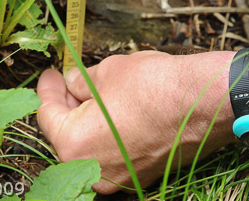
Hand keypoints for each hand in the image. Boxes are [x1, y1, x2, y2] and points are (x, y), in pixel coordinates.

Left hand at [37, 50, 235, 194]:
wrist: (201, 104)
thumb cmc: (152, 86)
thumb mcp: (105, 72)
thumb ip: (81, 81)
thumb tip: (72, 83)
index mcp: (74, 144)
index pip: (46, 114)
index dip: (47, 89)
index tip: (51, 73)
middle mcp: (92, 169)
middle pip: (65, 134)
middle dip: (65, 104)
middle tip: (67, 78)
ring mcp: (117, 177)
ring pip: (89, 145)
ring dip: (85, 118)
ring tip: (90, 89)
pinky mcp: (138, 175)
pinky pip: (110, 152)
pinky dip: (105, 131)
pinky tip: (112, 108)